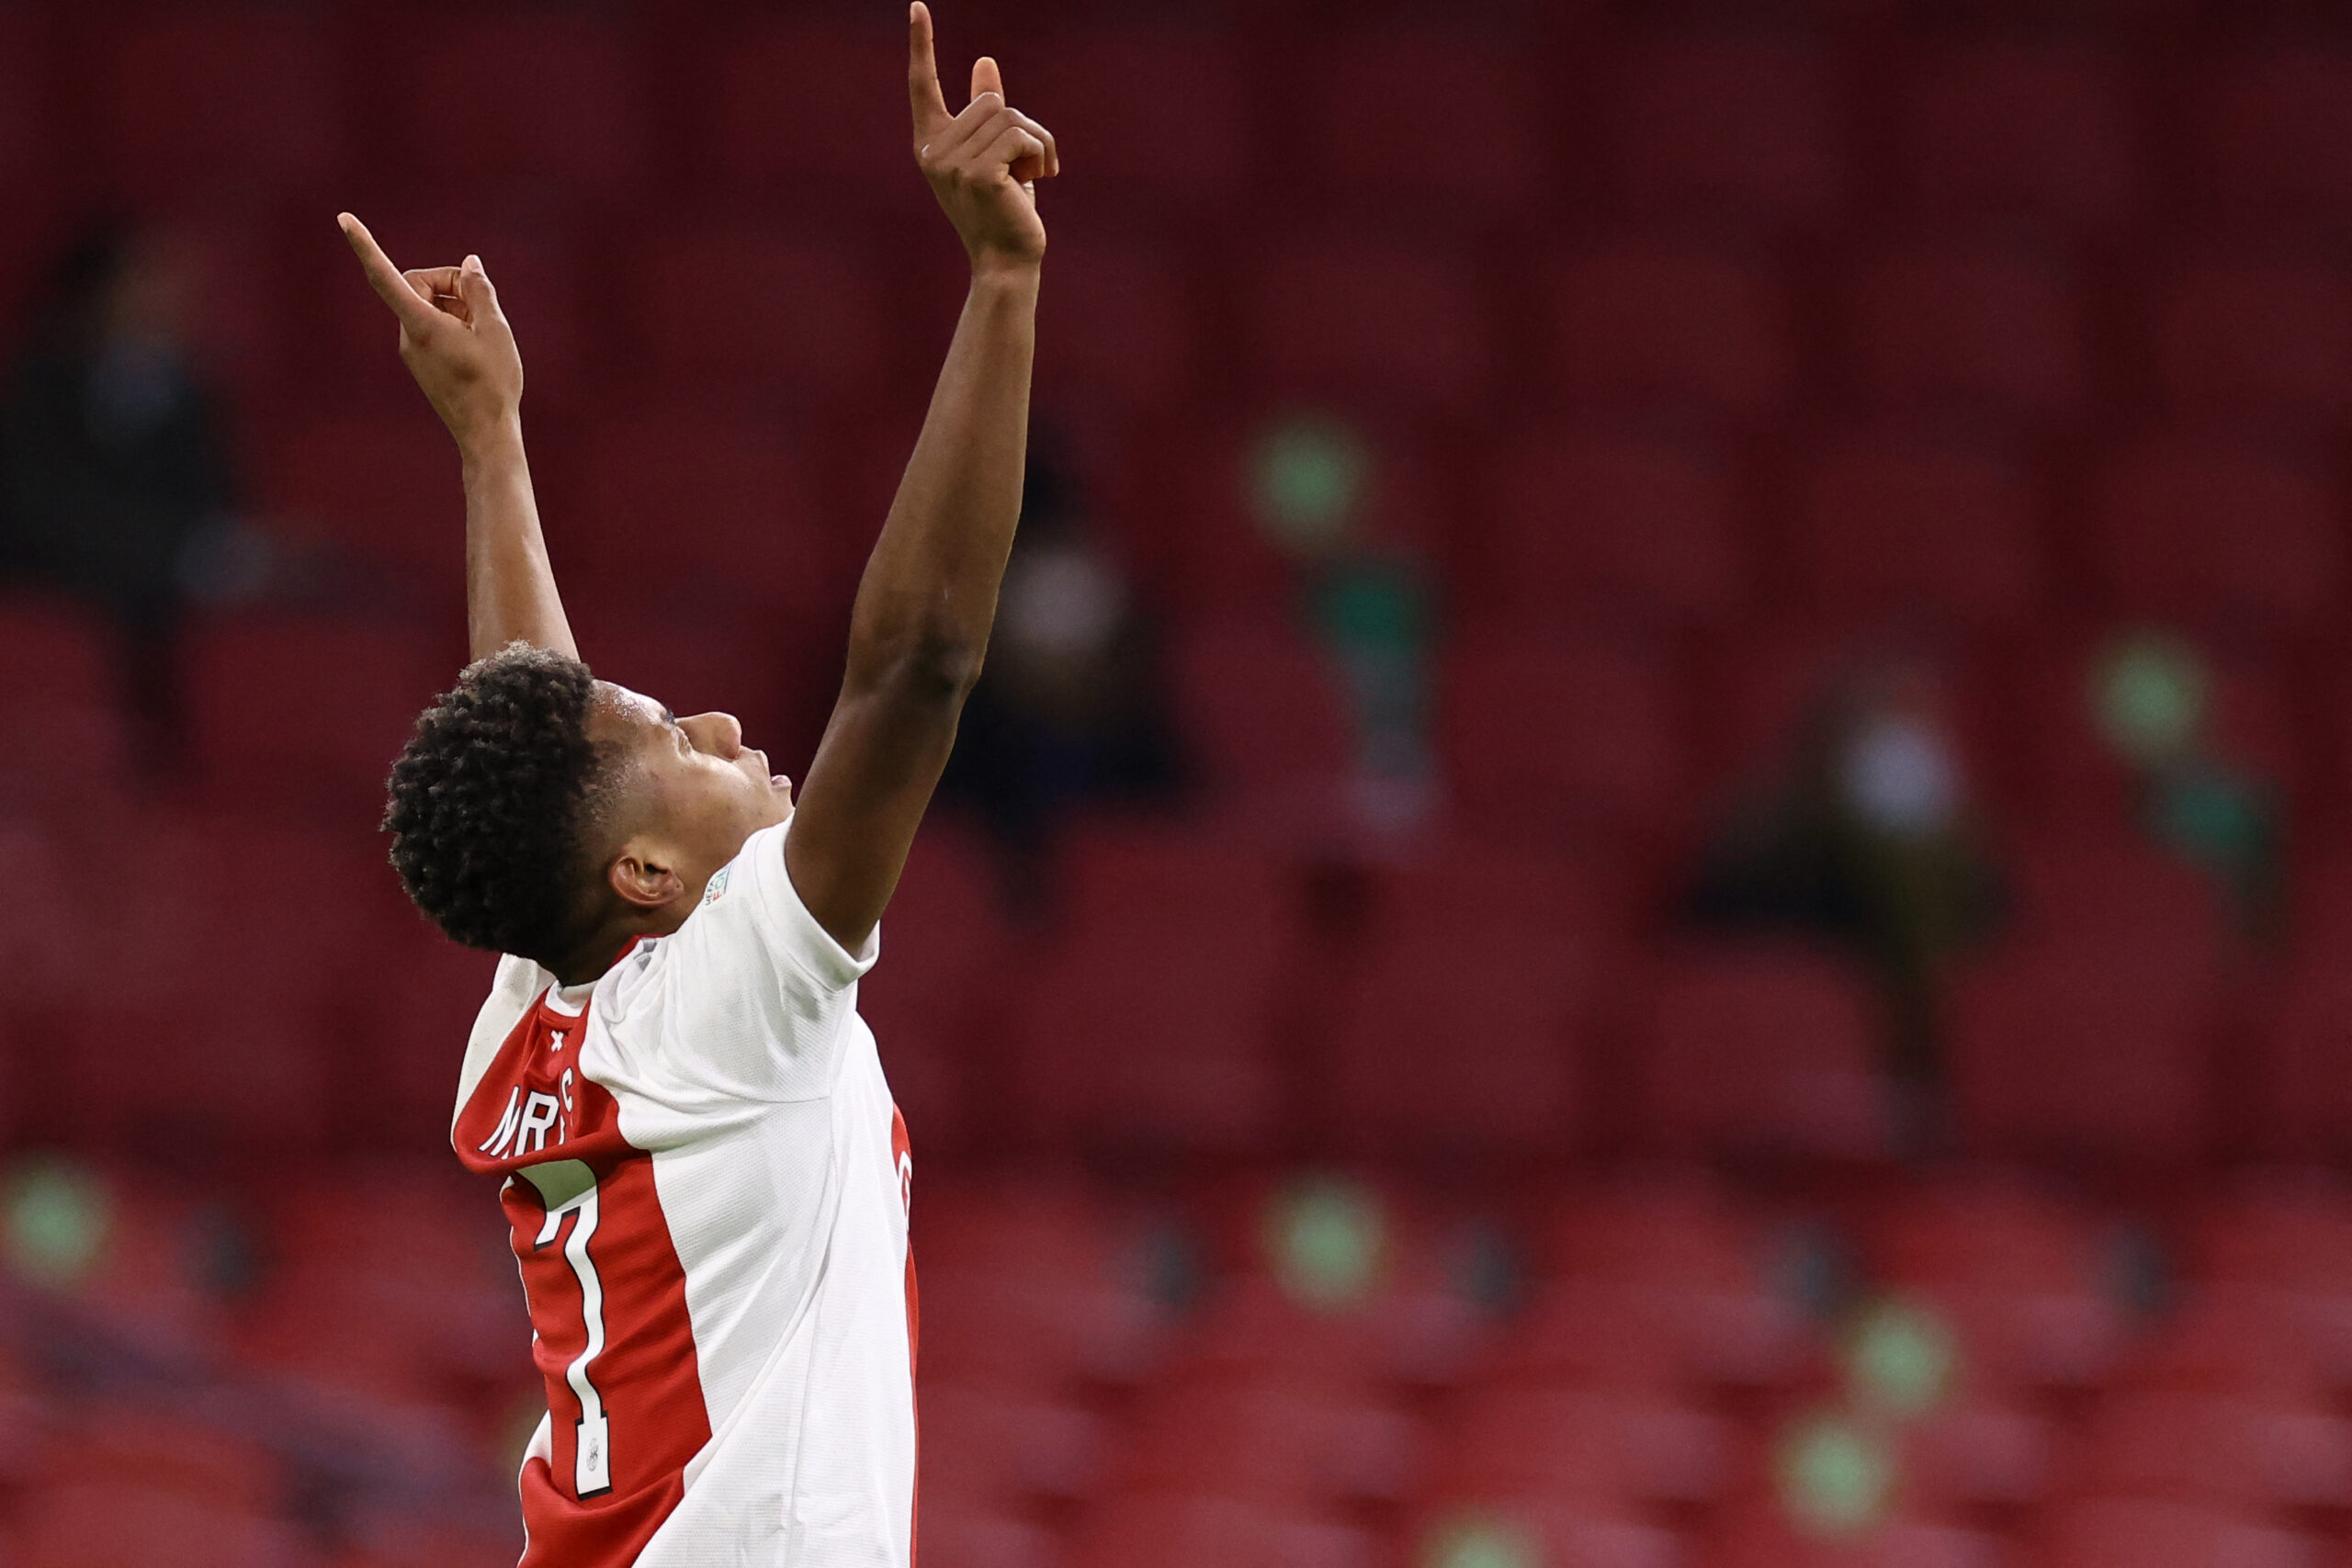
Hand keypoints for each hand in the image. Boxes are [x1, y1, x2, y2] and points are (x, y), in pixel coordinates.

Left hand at [338, 213, 523, 452]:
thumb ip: (481, 290)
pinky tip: (479, 345)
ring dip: (458, 307)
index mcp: (422, 324)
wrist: (486, 433)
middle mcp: (409, 335)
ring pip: (429, 307)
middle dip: (450, 283)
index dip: (365, 245)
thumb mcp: (496, 329)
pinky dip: (455, 324)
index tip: (344, 218)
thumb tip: (469, 264)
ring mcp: (413, 350)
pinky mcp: (422, 362)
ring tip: (487, 333)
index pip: (384, 276)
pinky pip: (432, 327)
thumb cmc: (493, 383)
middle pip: (419, 285)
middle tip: (484, 302)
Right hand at [908, 3, 1056, 274]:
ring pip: (1010, 117)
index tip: (918, 6)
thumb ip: (985, 111)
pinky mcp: (979, 175)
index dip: (922, 45)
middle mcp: (933, 152)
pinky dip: (1041, 154)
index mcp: (931, 144)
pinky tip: (1039, 181)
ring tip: (1036, 176)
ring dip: (1038, 143)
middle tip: (1031, 166)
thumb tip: (985, 62)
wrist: (1008, 261)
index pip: (922, 85)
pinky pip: (1021, 137)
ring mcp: (952, 164)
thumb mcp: (994, 155)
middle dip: (1023, 128)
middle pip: (991, 101)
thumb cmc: (1003, 210)